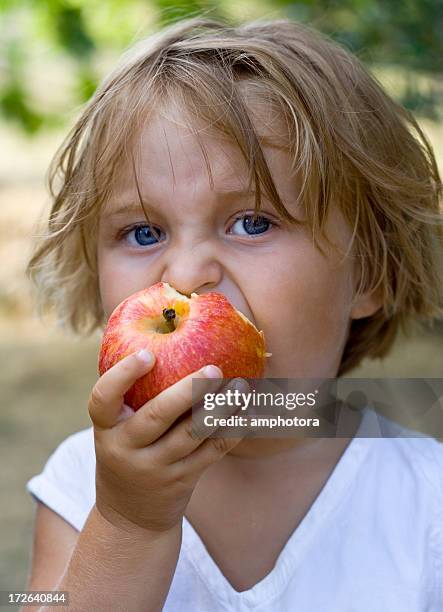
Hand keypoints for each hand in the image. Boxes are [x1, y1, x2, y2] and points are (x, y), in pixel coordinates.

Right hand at [88, 350, 247, 533]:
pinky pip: (211, 451)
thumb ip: (133, 399)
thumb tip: (168, 341)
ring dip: (220, 408)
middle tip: (214, 368)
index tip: (147, 354)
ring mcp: (155, 468)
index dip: (123, 375)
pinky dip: (231, 429)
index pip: (103, 398)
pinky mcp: (182, 481)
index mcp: (106, 429)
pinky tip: (246, 411)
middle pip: (158, 416)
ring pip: (192, 434)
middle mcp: (126, 449)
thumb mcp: (117, 431)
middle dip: (188, 391)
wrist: (130, 519)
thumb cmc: (127, 454)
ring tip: (241, 385)